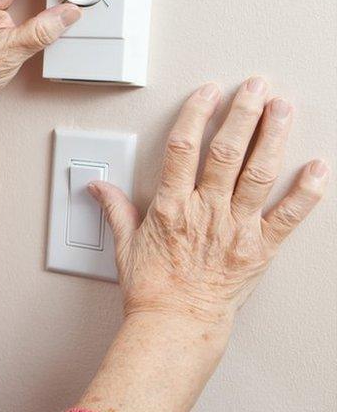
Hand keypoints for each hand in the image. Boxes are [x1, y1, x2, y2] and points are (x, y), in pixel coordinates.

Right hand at [90, 78, 329, 325]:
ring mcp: (235, 229)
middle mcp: (205, 212)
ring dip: (273, 138)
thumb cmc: (152, 290)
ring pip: (258, 174)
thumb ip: (116, 209)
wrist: (175, 325)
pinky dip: (306, 192)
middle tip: (255, 87)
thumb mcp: (125, 245)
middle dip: (242, 114)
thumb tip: (98, 187)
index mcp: (171, 207)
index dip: (196, 115)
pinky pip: (288, 216)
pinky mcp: (260, 249)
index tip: (209, 93)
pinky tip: (317, 167)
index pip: (182, 148)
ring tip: (283, 109)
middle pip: (225, 152)